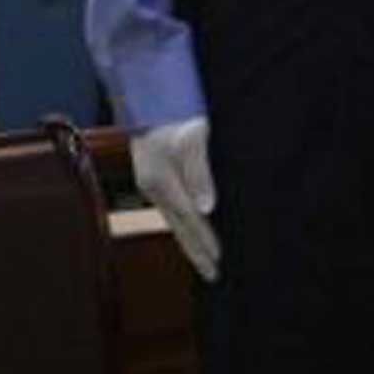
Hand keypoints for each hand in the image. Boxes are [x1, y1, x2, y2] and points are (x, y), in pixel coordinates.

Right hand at [131, 117, 219, 281]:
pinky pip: (173, 212)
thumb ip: (200, 173)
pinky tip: (194, 232)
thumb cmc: (178, 114)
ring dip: (191, 244)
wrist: (153, 97)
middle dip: (197, 253)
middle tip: (214, 275)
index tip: (220, 261)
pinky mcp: (156, 181)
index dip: (206, 240)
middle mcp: (155, 189)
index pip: (190, 220)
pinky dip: (185, 228)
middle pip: (179, 229)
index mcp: (162, 182)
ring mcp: (153, 187)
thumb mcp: (194, 137)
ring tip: (206, 262)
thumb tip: (208, 209)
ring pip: (174, 223)